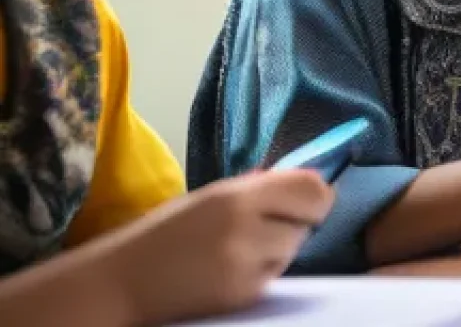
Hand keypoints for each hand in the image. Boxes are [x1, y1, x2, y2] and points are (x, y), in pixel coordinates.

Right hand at [101, 170, 332, 326]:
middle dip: (298, 220)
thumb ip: (259, 188)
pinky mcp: (242, 298)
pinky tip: (233, 270)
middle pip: (309, 219)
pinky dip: (264, 271)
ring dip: (281, 247)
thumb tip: (308, 183)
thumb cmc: (168, 232)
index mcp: (237, 196)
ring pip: (293, 248)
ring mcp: (245, 267)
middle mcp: (246, 229)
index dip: (317, 193)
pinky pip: (274, 276)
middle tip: (271, 223)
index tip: (307, 198)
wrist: (123, 283)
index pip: (310, 188)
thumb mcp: (213, 196)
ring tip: (244, 248)